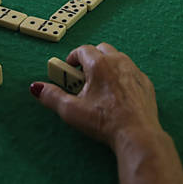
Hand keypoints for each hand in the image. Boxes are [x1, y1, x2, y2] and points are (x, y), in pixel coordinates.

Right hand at [29, 43, 159, 147]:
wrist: (137, 134)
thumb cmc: (104, 121)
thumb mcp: (71, 111)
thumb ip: (52, 97)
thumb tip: (36, 88)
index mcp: (99, 64)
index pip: (83, 50)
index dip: (73, 58)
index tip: (68, 69)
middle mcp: (118, 61)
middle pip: (101, 49)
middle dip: (90, 58)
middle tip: (83, 76)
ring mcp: (134, 71)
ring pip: (118, 58)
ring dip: (107, 65)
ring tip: (99, 85)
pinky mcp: (145, 83)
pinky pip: (131, 72)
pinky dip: (122, 76)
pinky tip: (117, 94)